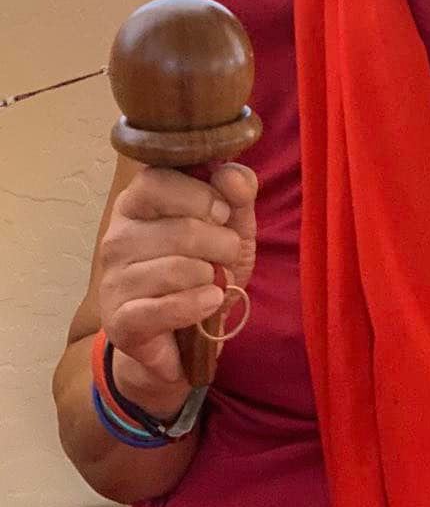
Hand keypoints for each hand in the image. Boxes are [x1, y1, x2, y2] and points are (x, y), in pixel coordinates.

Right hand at [97, 164, 257, 415]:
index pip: (157, 181)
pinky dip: (199, 305)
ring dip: (212, 277)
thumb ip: (237, 191)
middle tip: (226, 257)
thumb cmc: (205, 265)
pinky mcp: (120, 321)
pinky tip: (209, 302)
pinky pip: (167, 309)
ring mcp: (114, 280)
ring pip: (178, 270)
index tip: (223, 213)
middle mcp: (117, 237)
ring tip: (215, 282)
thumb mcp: (231, 224)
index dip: (200, 196)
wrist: (185, 333)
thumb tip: (229, 173)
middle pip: (180, 230)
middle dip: (222, 245)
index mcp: (137, 203)